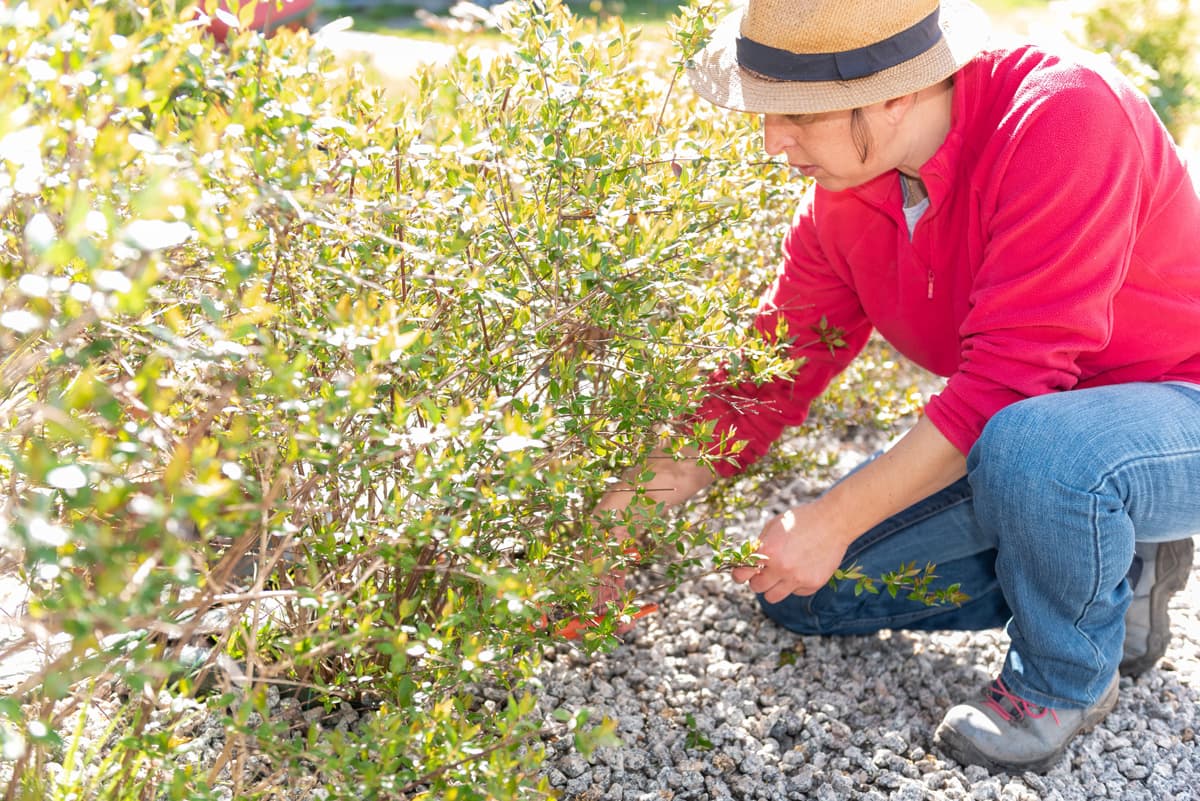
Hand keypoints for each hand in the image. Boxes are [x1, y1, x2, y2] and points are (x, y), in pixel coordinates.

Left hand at [729, 501, 850, 603]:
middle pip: (757, 588)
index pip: (741, 574)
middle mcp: (782, 568)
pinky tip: (801, 568)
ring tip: (779, 574)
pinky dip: (794, 585)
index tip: (741, 573)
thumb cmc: (801, 520)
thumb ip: (759, 545)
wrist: (833, 522)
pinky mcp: (812, 584)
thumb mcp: (773, 526)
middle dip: (757, 579)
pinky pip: (794, 592)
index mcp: (768, 551)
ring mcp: (798, 579)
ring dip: (772, 587)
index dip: (739, 574)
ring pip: (773, 597)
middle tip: (764, 570)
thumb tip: (746, 562)